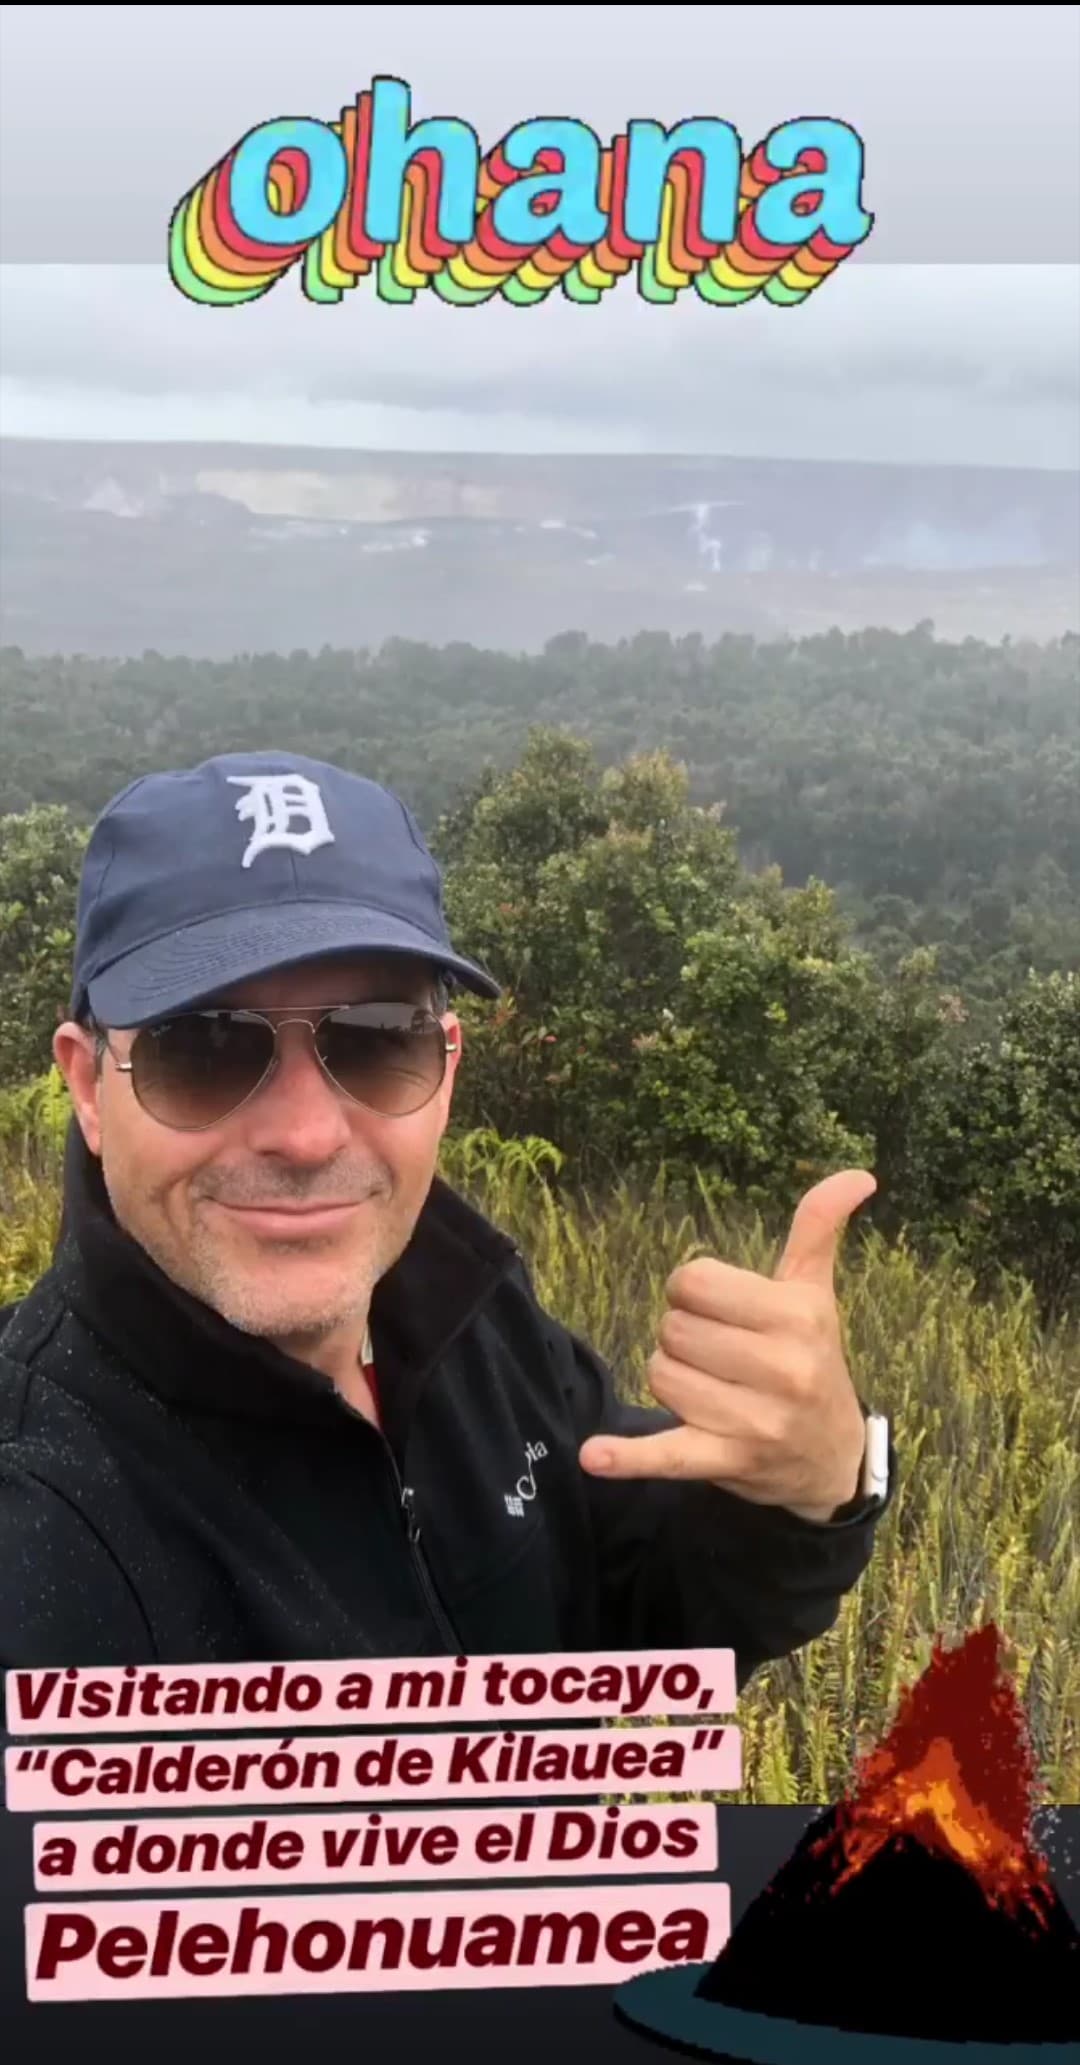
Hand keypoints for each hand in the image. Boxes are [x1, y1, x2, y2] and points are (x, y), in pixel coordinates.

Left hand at [578, 1169, 874, 1523]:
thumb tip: (859, 1174)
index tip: (718, 1311)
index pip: (694, 1281)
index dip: (692, 1292)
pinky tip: (594, 1456)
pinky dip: (628, 1458)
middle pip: (673, 1329)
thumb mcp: (815, 1294)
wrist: (832, 1459)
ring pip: (662, 1376)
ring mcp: (756, 1419)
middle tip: (718, 1356)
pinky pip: (669, 1455)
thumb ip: (819, 1228)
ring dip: (673, 1381)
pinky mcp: (728, 1460)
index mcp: (798, 1315)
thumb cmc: (812, 1360)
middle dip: (683, 1339)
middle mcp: (783, 1367)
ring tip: (712, 1390)